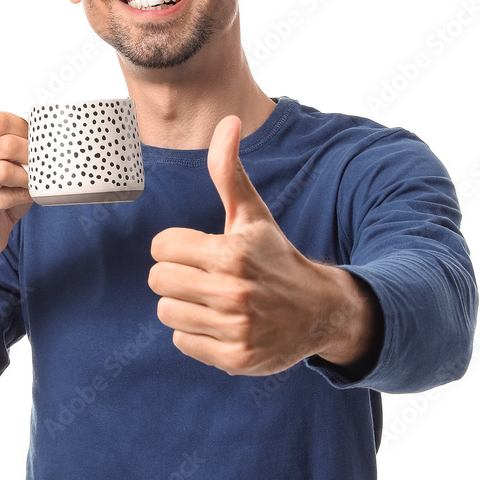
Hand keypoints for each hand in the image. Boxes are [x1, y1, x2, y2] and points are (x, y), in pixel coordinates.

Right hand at [0, 111, 33, 261]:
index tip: (39, 142)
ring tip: (35, 183)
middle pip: (6, 143)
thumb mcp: (12, 171)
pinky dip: (25, 196)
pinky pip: (8, 195)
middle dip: (32, 154)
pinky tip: (29, 197)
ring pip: (5, 169)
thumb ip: (23, 155)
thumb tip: (55, 144)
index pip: (0, 121)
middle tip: (44, 165)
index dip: (25, 129)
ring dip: (28, 178)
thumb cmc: (1, 200)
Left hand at [148, 115, 377, 376]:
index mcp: (232, 252)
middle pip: (159, 280)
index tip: (200, 250)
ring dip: (185, 306)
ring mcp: (235, 328)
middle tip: (206, 276)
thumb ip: (228, 171)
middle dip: (178, 275)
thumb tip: (228, 121)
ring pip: (167, 312)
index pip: (161, 247)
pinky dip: (197, 335)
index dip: (177, 246)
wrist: (320, 311)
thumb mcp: (253, 214)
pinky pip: (183, 343)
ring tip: (214, 300)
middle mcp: (234, 292)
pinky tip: (222, 324)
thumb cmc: (276, 256)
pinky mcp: (235, 358)